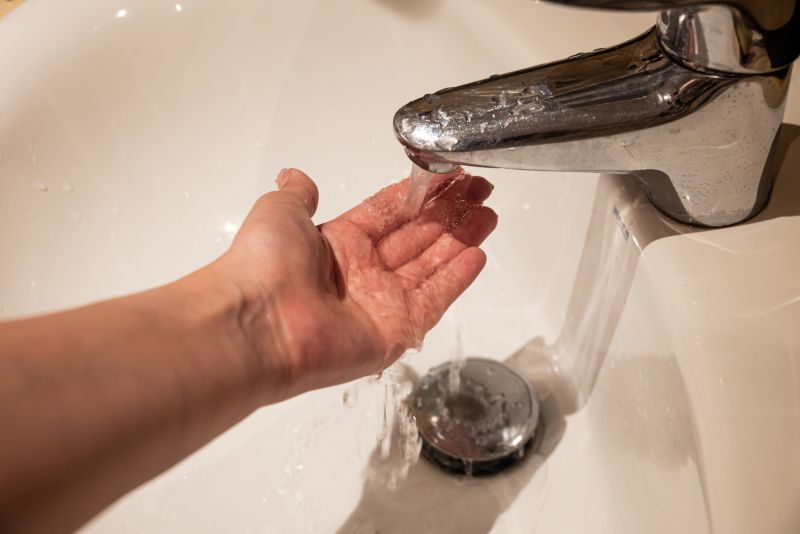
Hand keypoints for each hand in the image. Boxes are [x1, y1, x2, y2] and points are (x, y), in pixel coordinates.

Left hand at [211, 168, 496, 400]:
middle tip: (482, 192)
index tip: (449, 175)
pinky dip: (456, 279)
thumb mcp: (279, 213)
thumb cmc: (265, 262)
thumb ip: (298, 195)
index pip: (390, 212)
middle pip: (416, 237)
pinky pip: (433, 300)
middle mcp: (362, 272)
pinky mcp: (395, 332)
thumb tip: (296, 176)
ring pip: (430, 265)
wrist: (259, 324)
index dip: (421, 193)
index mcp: (339, 242)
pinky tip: (478, 255)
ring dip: (460, 240)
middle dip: (450, 214)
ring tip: (489, 216)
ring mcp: (381, 303)